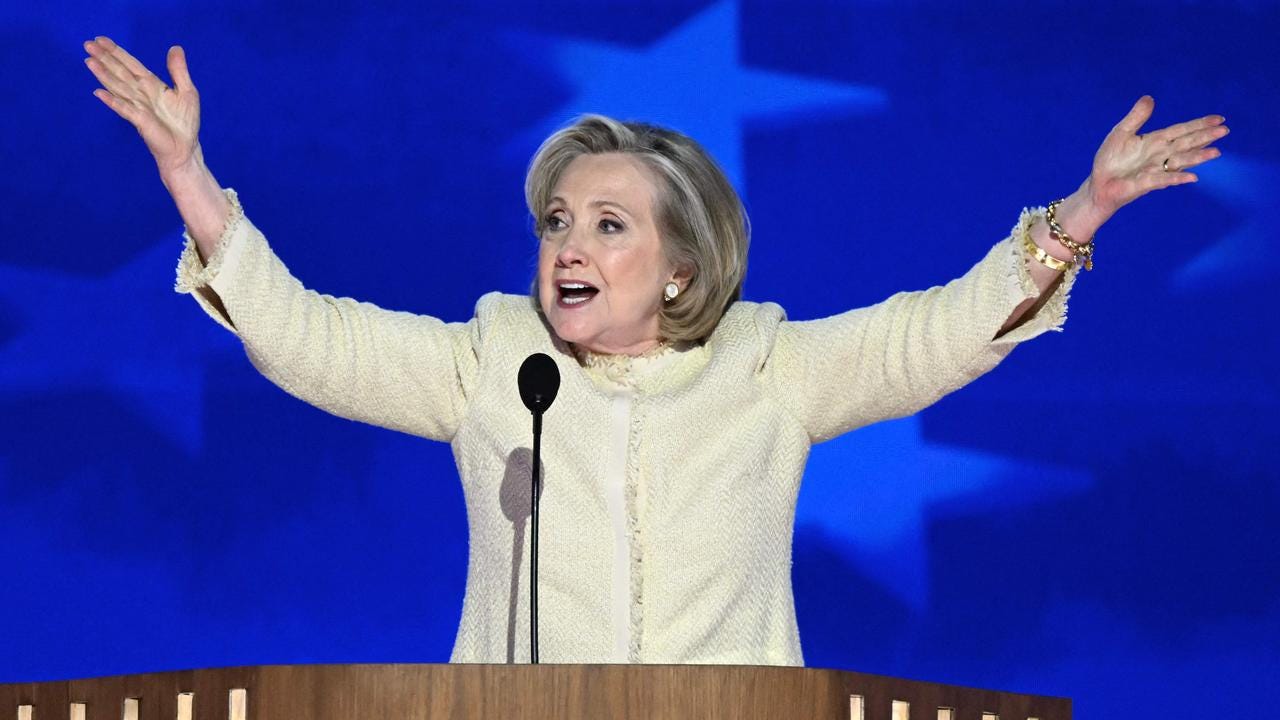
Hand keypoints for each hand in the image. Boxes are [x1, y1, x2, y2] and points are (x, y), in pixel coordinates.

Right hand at [84, 36, 201, 177]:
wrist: (185, 147)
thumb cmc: (185, 122)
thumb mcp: (187, 91)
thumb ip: (179, 70)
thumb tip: (175, 47)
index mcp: (152, 85)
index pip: (131, 65)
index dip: (116, 52)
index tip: (100, 39)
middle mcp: (141, 93)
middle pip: (120, 72)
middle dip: (105, 58)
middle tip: (88, 44)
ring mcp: (138, 107)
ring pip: (117, 87)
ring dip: (103, 74)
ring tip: (89, 61)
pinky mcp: (140, 121)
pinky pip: (124, 109)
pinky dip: (112, 101)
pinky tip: (98, 92)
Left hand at [1085, 95, 1227, 218]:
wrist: (1099, 183)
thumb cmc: (1111, 160)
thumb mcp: (1121, 133)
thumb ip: (1136, 117)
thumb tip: (1149, 98)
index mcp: (1156, 141)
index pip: (1182, 130)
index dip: (1199, 124)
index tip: (1219, 119)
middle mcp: (1161, 155)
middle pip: (1187, 144)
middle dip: (1205, 137)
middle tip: (1224, 130)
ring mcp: (1156, 169)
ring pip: (1181, 161)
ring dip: (1198, 157)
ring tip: (1216, 152)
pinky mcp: (1146, 183)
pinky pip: (1164, 180)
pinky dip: (1176, 178)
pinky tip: (1192, 177)